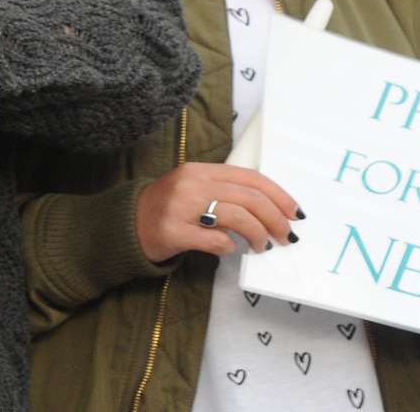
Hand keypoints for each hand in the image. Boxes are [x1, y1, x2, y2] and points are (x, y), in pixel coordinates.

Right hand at [134, 162, 300, 262]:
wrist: (125, 226)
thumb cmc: (167, 209)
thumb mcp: (195, 189)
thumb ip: (226, 192)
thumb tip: (270, 209)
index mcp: (201, 170)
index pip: (250, 177)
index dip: (278, 194)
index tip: (294, 211)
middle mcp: (192, 184)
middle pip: (248, 197)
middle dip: (274, 218)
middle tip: (285, 236)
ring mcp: (180, 207)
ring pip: (236, 217)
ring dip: (257, 235)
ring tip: (261, 247)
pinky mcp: (172, 232)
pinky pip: (213, 240)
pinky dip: (228, 247)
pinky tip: (229, 249)